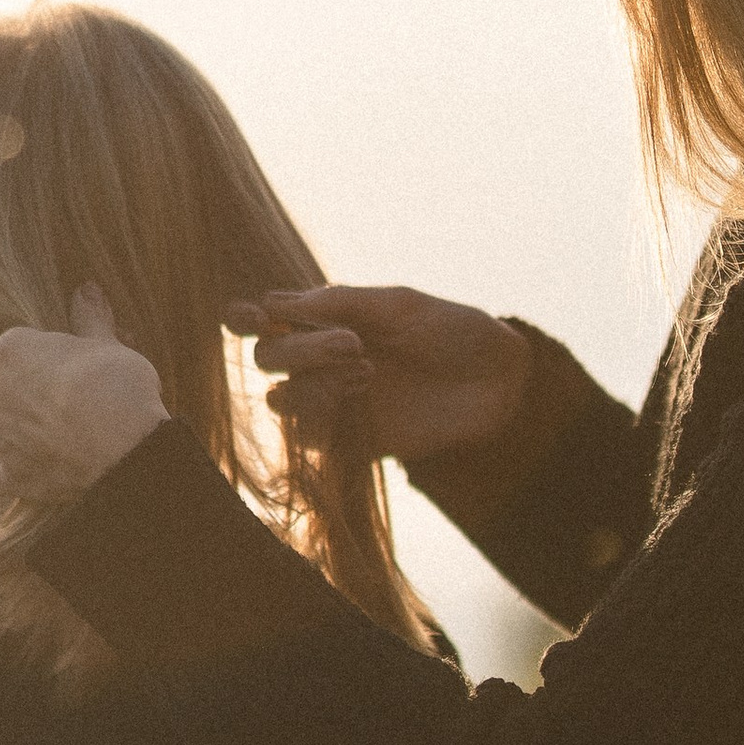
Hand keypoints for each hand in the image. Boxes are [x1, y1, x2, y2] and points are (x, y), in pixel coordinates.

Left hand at [0, 287, 168, 504]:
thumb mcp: (108, 344)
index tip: (79, 365)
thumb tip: (86, 290)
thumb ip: (90, 318)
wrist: (127, 447)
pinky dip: (9, 472)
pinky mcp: (13, 476)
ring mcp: (0, 438)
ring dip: (32, 430)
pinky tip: (31, 468)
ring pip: (9, 428)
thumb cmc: (116, 385)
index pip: (22, 348)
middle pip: (13, 388)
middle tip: (82, 399)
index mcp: (7, 353)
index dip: (52, 356)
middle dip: (40, 393)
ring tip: (76, 435)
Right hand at [225, 285, 529, 468]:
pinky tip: (362, 395)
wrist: (500, 380)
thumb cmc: (454, 330)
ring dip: (312, 382)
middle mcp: (323, 362)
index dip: (243, 318)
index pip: (264, 321)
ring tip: (366, 369)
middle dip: (299, 349)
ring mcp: (336, 403)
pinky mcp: (352, 442)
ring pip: (280, 401)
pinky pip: (309, 440)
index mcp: (328, 321)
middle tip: (354, 344)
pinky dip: (322, 416)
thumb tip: (276, 304)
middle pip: (267, 360)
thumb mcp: (399, 304)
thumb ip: (339, 302)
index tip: (257, 317)